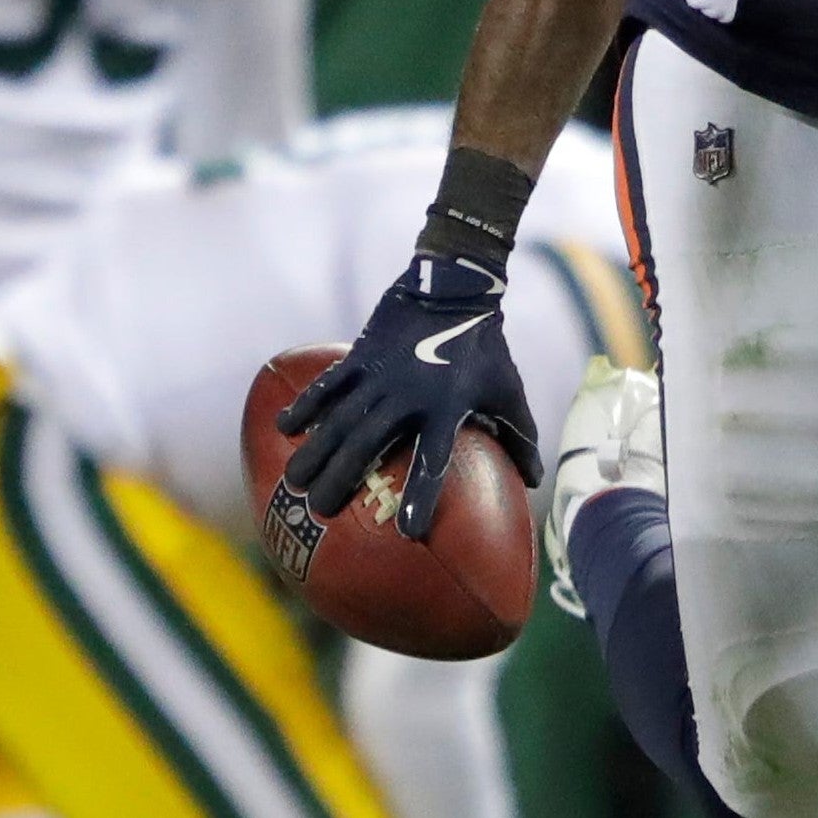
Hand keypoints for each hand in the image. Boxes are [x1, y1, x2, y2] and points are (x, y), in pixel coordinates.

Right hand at [278, 254, 541, 537]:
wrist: (456, 286)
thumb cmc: (485, 347)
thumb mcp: (509, 390)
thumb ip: (521, 435)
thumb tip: (534, 482)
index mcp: (447, 407)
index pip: (434, 460)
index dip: (422, 495)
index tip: (409, 532)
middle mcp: (409, 394)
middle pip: (368, 444)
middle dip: (342, 478)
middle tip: (321, 510)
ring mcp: (381, 373)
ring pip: (340, 418)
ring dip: (316, 450)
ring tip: (294, 483)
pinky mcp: (362, 354)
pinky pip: (328, 383)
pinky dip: (306, 404)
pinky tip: (283, 428)